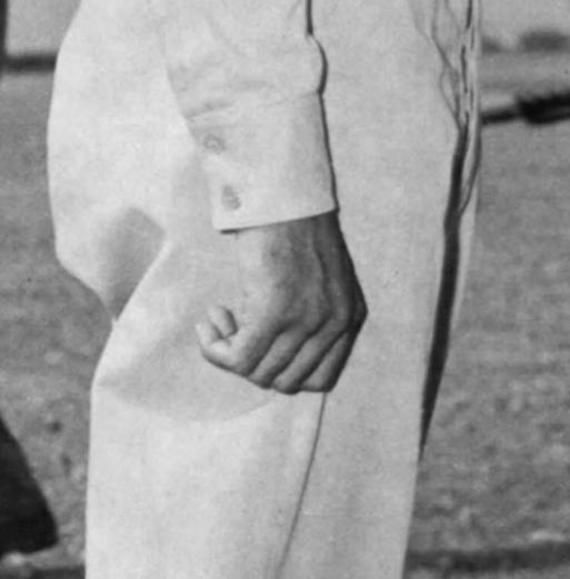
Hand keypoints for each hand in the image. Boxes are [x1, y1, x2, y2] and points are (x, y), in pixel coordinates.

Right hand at [196, 210, 366, 393]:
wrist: (283, 197)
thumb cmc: (294, 232)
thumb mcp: (321, 283)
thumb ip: (313, 322)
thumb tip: (274, 368)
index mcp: (351, 317)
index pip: (320, 380)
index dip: (283, 371)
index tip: (264, 346)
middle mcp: (336, 323)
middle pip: (285, 382)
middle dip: (254, 362)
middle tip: (236, 328)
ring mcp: (308, 319)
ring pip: (257, 374)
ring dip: (229, 350)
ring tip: (222, 315)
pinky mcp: (275, 313)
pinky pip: (236, 359)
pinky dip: (213, 348)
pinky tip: (210, 318)